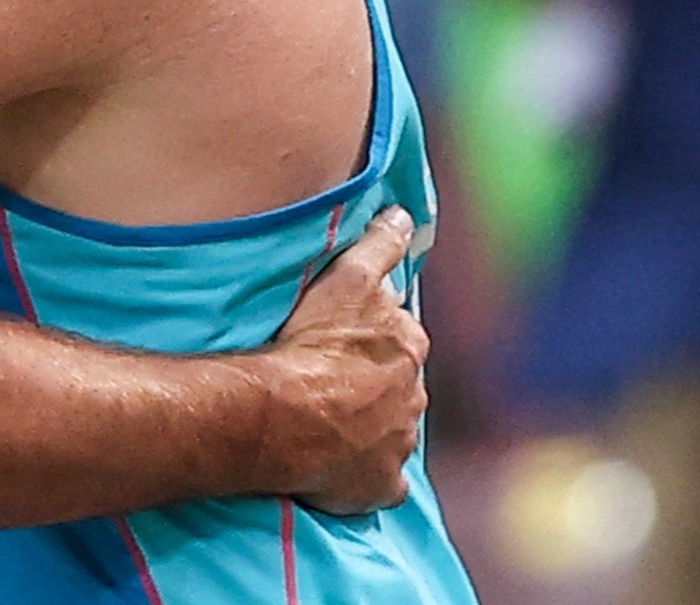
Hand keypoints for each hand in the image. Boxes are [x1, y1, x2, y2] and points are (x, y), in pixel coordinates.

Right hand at [259, 206, 429, 515]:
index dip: (372, 334)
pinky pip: (380, 478)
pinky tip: (339, 465)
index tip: (344, 337)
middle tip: (330, 377)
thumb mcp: (350, 278)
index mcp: (409, 345)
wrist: (284, 416)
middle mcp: (415, 395)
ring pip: (390, 429)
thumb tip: (403, 216)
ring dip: (367, 424)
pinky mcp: (382, 484)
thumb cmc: (312, 344)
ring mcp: (400, 443)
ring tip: (325, 420)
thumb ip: (381, 244)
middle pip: (397, 382)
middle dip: (374, 380)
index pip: (400, 333)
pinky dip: (366, 472)